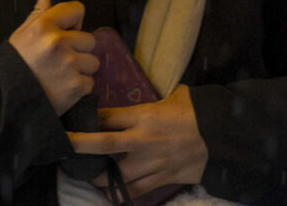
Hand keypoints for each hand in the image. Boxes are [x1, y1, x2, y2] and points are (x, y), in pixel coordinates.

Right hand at [9, 0, 98, 114]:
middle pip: (89, 39)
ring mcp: (69, 65)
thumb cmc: (15, 62)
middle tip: (59, 60)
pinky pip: (90, 82)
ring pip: (93, 62)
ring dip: (81, 70)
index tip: (63, 35)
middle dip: (78, 50)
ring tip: (61, 75)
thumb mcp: (23, 32)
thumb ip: (40, 8)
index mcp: (44, 25)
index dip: (72, 23)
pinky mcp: (76, 86)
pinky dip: (79, 87)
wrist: (6, 100)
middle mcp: (58, 42)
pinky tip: (62, 88)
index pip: (78, 10)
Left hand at [67, 85, 209, 197]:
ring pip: (116, 174)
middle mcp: (143, 140)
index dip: (89, 119)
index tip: (76, 120)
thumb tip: (139, 93)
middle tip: (65, 146)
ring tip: (88, 173)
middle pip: (103, 144)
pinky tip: (110, 191)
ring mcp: (152, 162)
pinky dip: (120, 193)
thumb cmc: (197, 112)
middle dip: (80, 145)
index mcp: (145, 115)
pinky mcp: (161, 179)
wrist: (222, 137)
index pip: (108, 116)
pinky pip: (135, 191)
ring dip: (99, 175)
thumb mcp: (173, 97)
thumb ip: (151, 100)